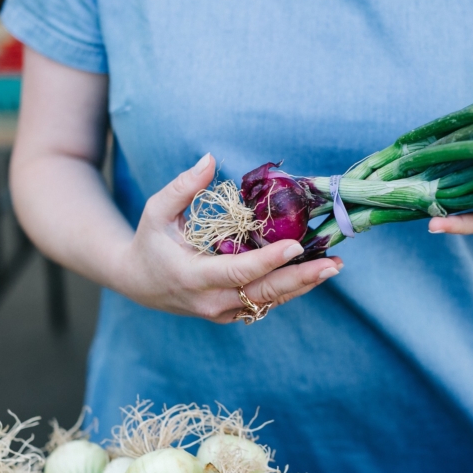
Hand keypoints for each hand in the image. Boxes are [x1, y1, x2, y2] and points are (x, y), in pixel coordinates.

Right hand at [113, 154, 341, 322]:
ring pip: (269, 301)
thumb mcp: (156, 211)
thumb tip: (210, 159)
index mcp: (192, 277)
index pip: (237, 271)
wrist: (139, 283)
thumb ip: (182, 187)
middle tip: (333, 264)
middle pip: (263, 294)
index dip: (268, 260)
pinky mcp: (232, 313)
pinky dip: (290, 288)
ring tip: (333, 266)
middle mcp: (211, 301)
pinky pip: (264, 302)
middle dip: (300, 279)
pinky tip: (313, 272)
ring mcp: (222, 311)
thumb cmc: (150, 242)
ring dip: (303, 284)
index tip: (296, 246)